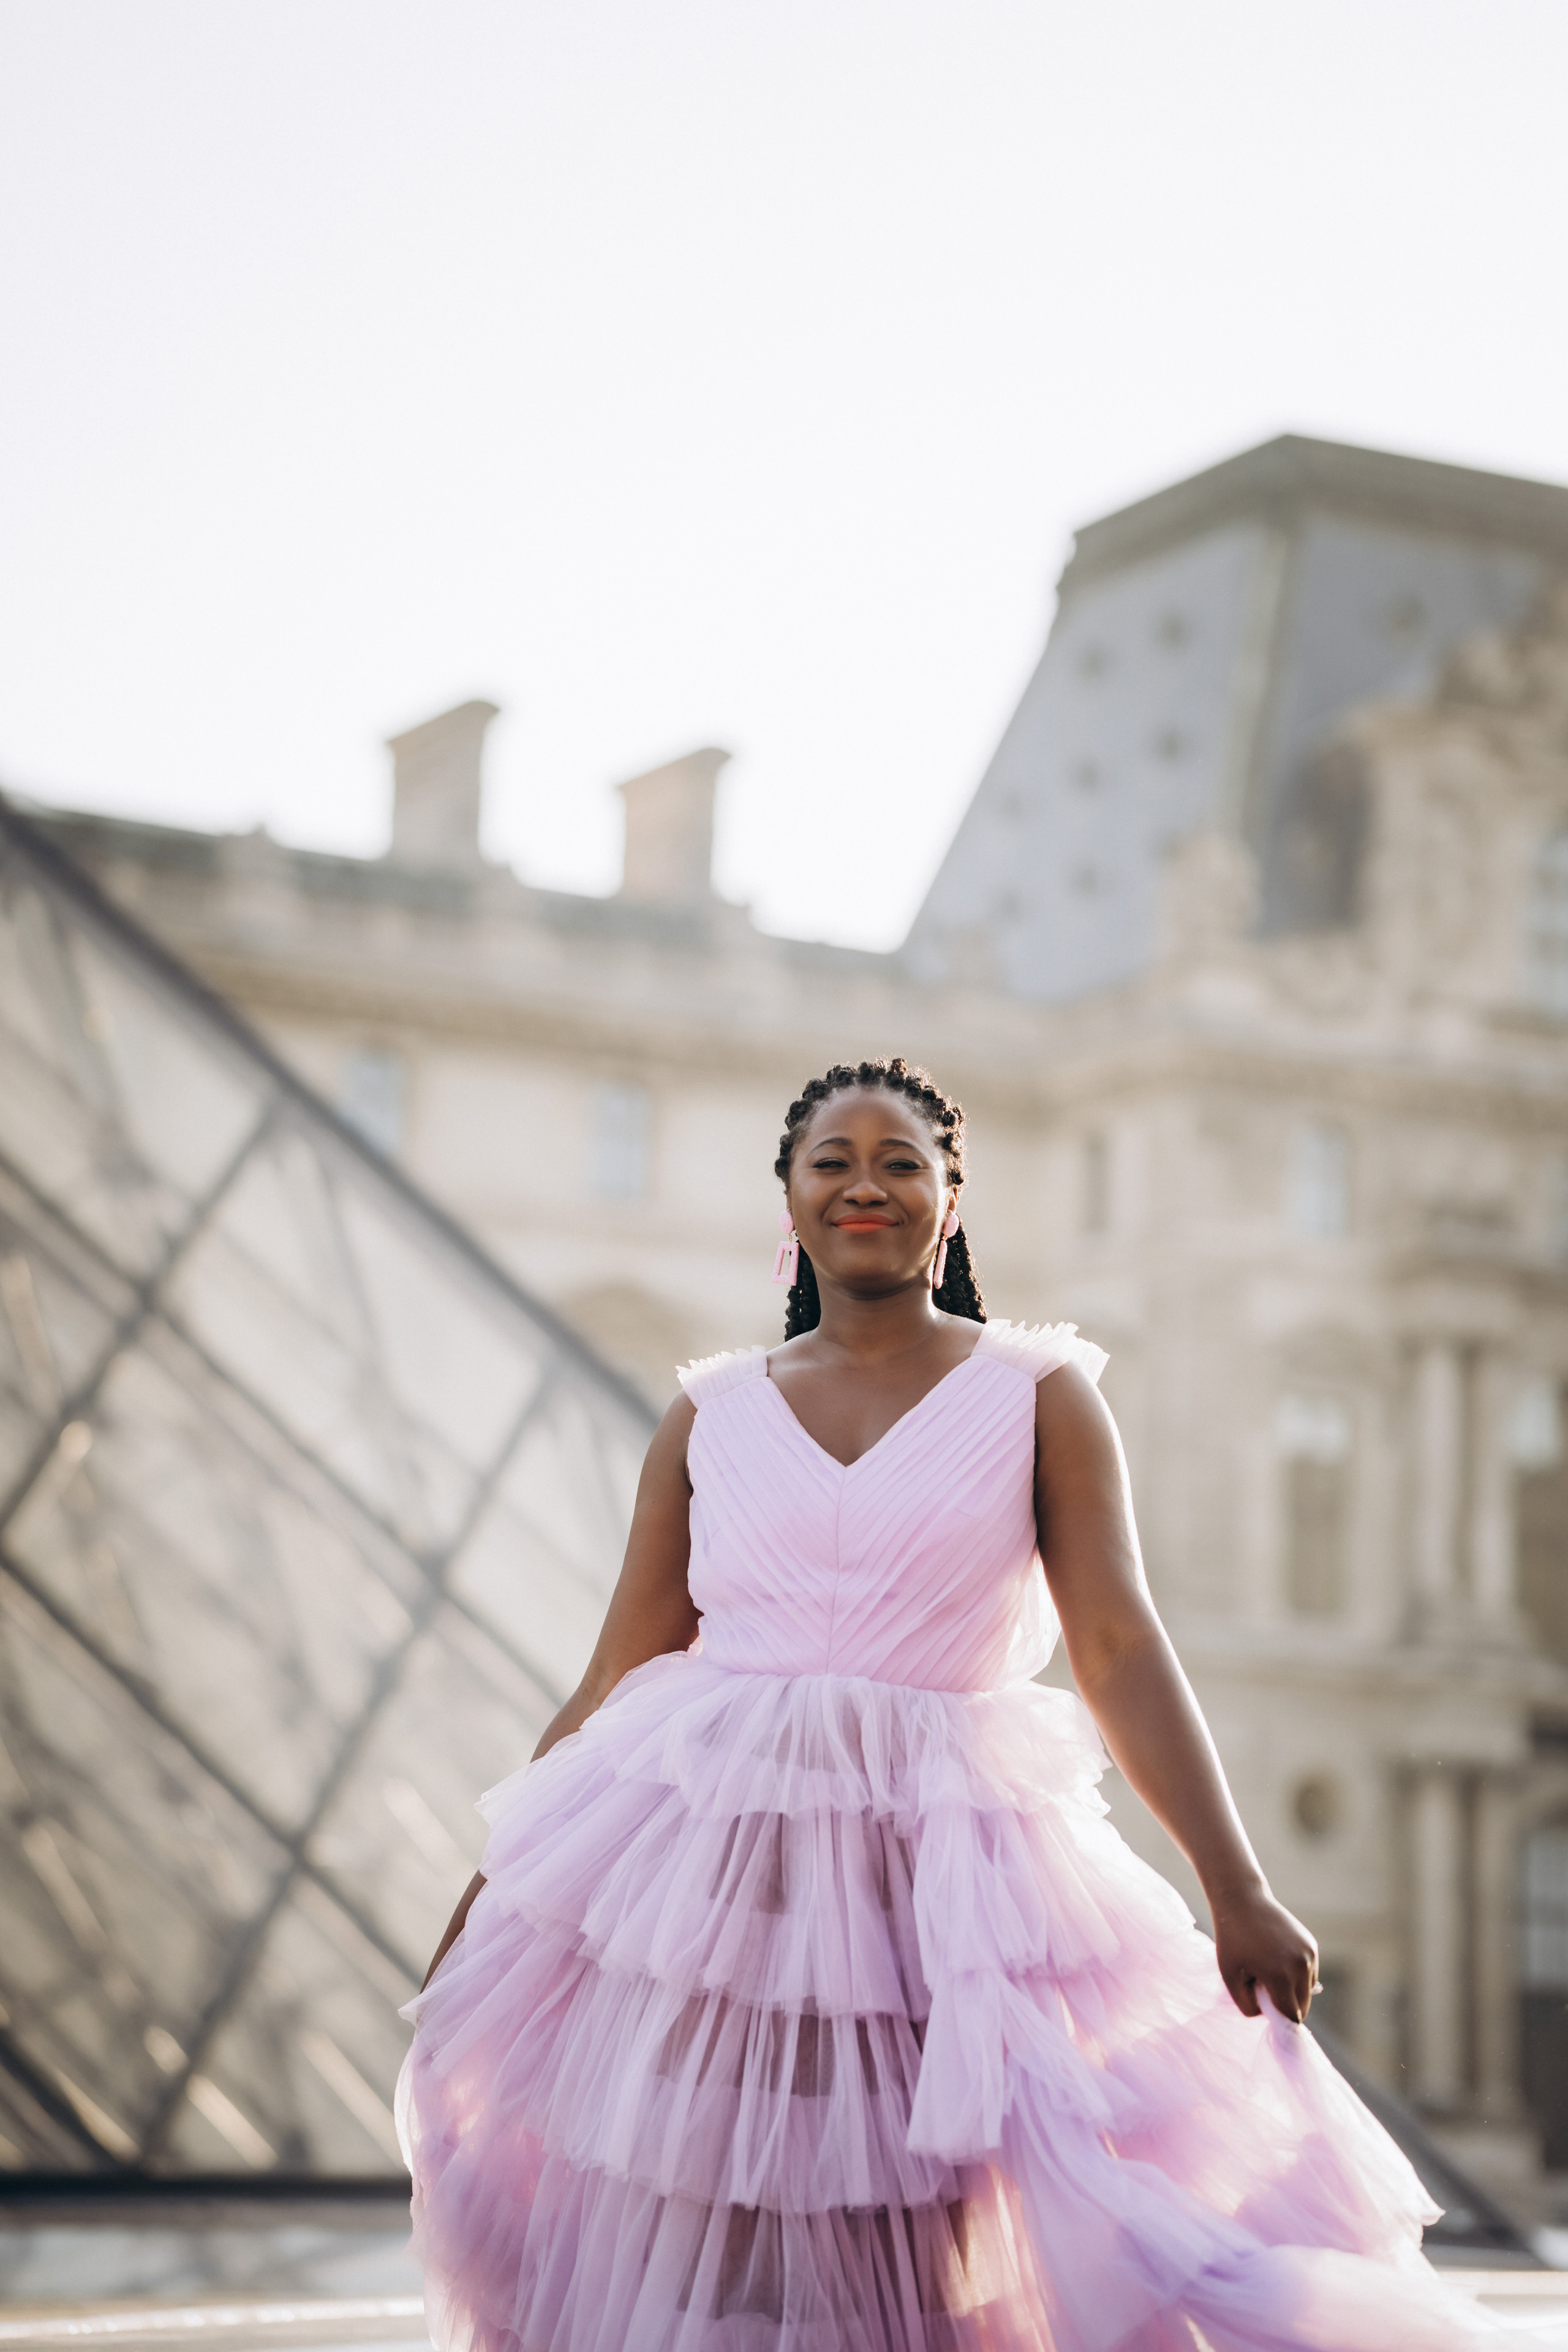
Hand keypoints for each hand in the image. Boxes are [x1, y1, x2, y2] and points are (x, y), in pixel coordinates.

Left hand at [1211, 1883, 1317, 2022]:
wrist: (1242, 1900)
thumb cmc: (1231, 1939)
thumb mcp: (1229, 1976)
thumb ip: (1247, 2005)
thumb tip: (1268, 2015)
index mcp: (1280, 1976)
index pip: (1291, 2016)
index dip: (1279, 2020)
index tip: (1266, 2014)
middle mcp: (1300, 1966)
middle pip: (1302, 2006)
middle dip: (1285, 2005)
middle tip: (1262, 1989)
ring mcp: (1309, 1954)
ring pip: (1307, 1991)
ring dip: (1292, 1991)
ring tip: (1268, 1971)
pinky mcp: (1311, 1945)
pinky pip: (1309, 1974)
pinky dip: (1297, 1975)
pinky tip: (1277, 1960)